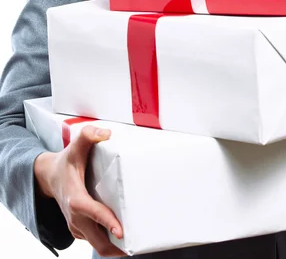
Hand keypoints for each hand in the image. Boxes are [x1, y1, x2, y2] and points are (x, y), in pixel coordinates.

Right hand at [34, 125, 125, 256]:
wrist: (49, 176)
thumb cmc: (66, 162)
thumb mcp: (76, 146)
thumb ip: (89, 136)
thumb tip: (106, 134)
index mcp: (75, 198)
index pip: (92, 213)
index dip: (106, 222)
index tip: (121, 232)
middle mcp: (75, 217)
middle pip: (96, 240)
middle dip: (116, 247)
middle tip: (138, 247)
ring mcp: (77, 225)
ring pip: (97, 243)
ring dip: (114, 247)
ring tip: (136, 246)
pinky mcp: (80, 229)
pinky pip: (95, 240)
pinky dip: (108, 242)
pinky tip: (124, 239)